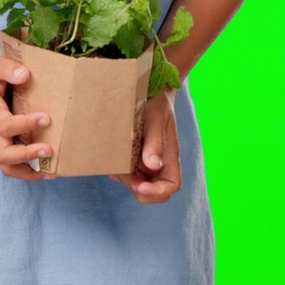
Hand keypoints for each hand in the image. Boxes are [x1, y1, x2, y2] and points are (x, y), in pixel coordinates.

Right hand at [0, 52, 53, 180]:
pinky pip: (11, 161)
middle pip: (3, 155)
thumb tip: (25, 75)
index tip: (46, 118)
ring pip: (6, 165)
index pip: (5, 125)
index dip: (25, 125)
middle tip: (50, 150)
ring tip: (52, 171)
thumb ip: (6, 68)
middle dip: (27, 156)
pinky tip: (47, 168)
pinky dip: (28, 169)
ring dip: (28, 171)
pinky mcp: (1, 140)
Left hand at [109, 89, 180, 203]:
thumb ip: (155, 142)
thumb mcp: (156, 120)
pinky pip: (127, 173)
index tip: (140, 186)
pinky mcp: (134, 158)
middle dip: (136, 186)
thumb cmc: (157, 104)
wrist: (148, 92)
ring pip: (136, 184)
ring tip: (117, 158)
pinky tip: (114, 154)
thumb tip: (153, 165)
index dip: (157, 192)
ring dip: (125, 177)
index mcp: (170, 157)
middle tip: (122, 171)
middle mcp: (159, 164)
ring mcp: (146, 163)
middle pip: (152, 191)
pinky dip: (119, 169)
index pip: (171, 186)